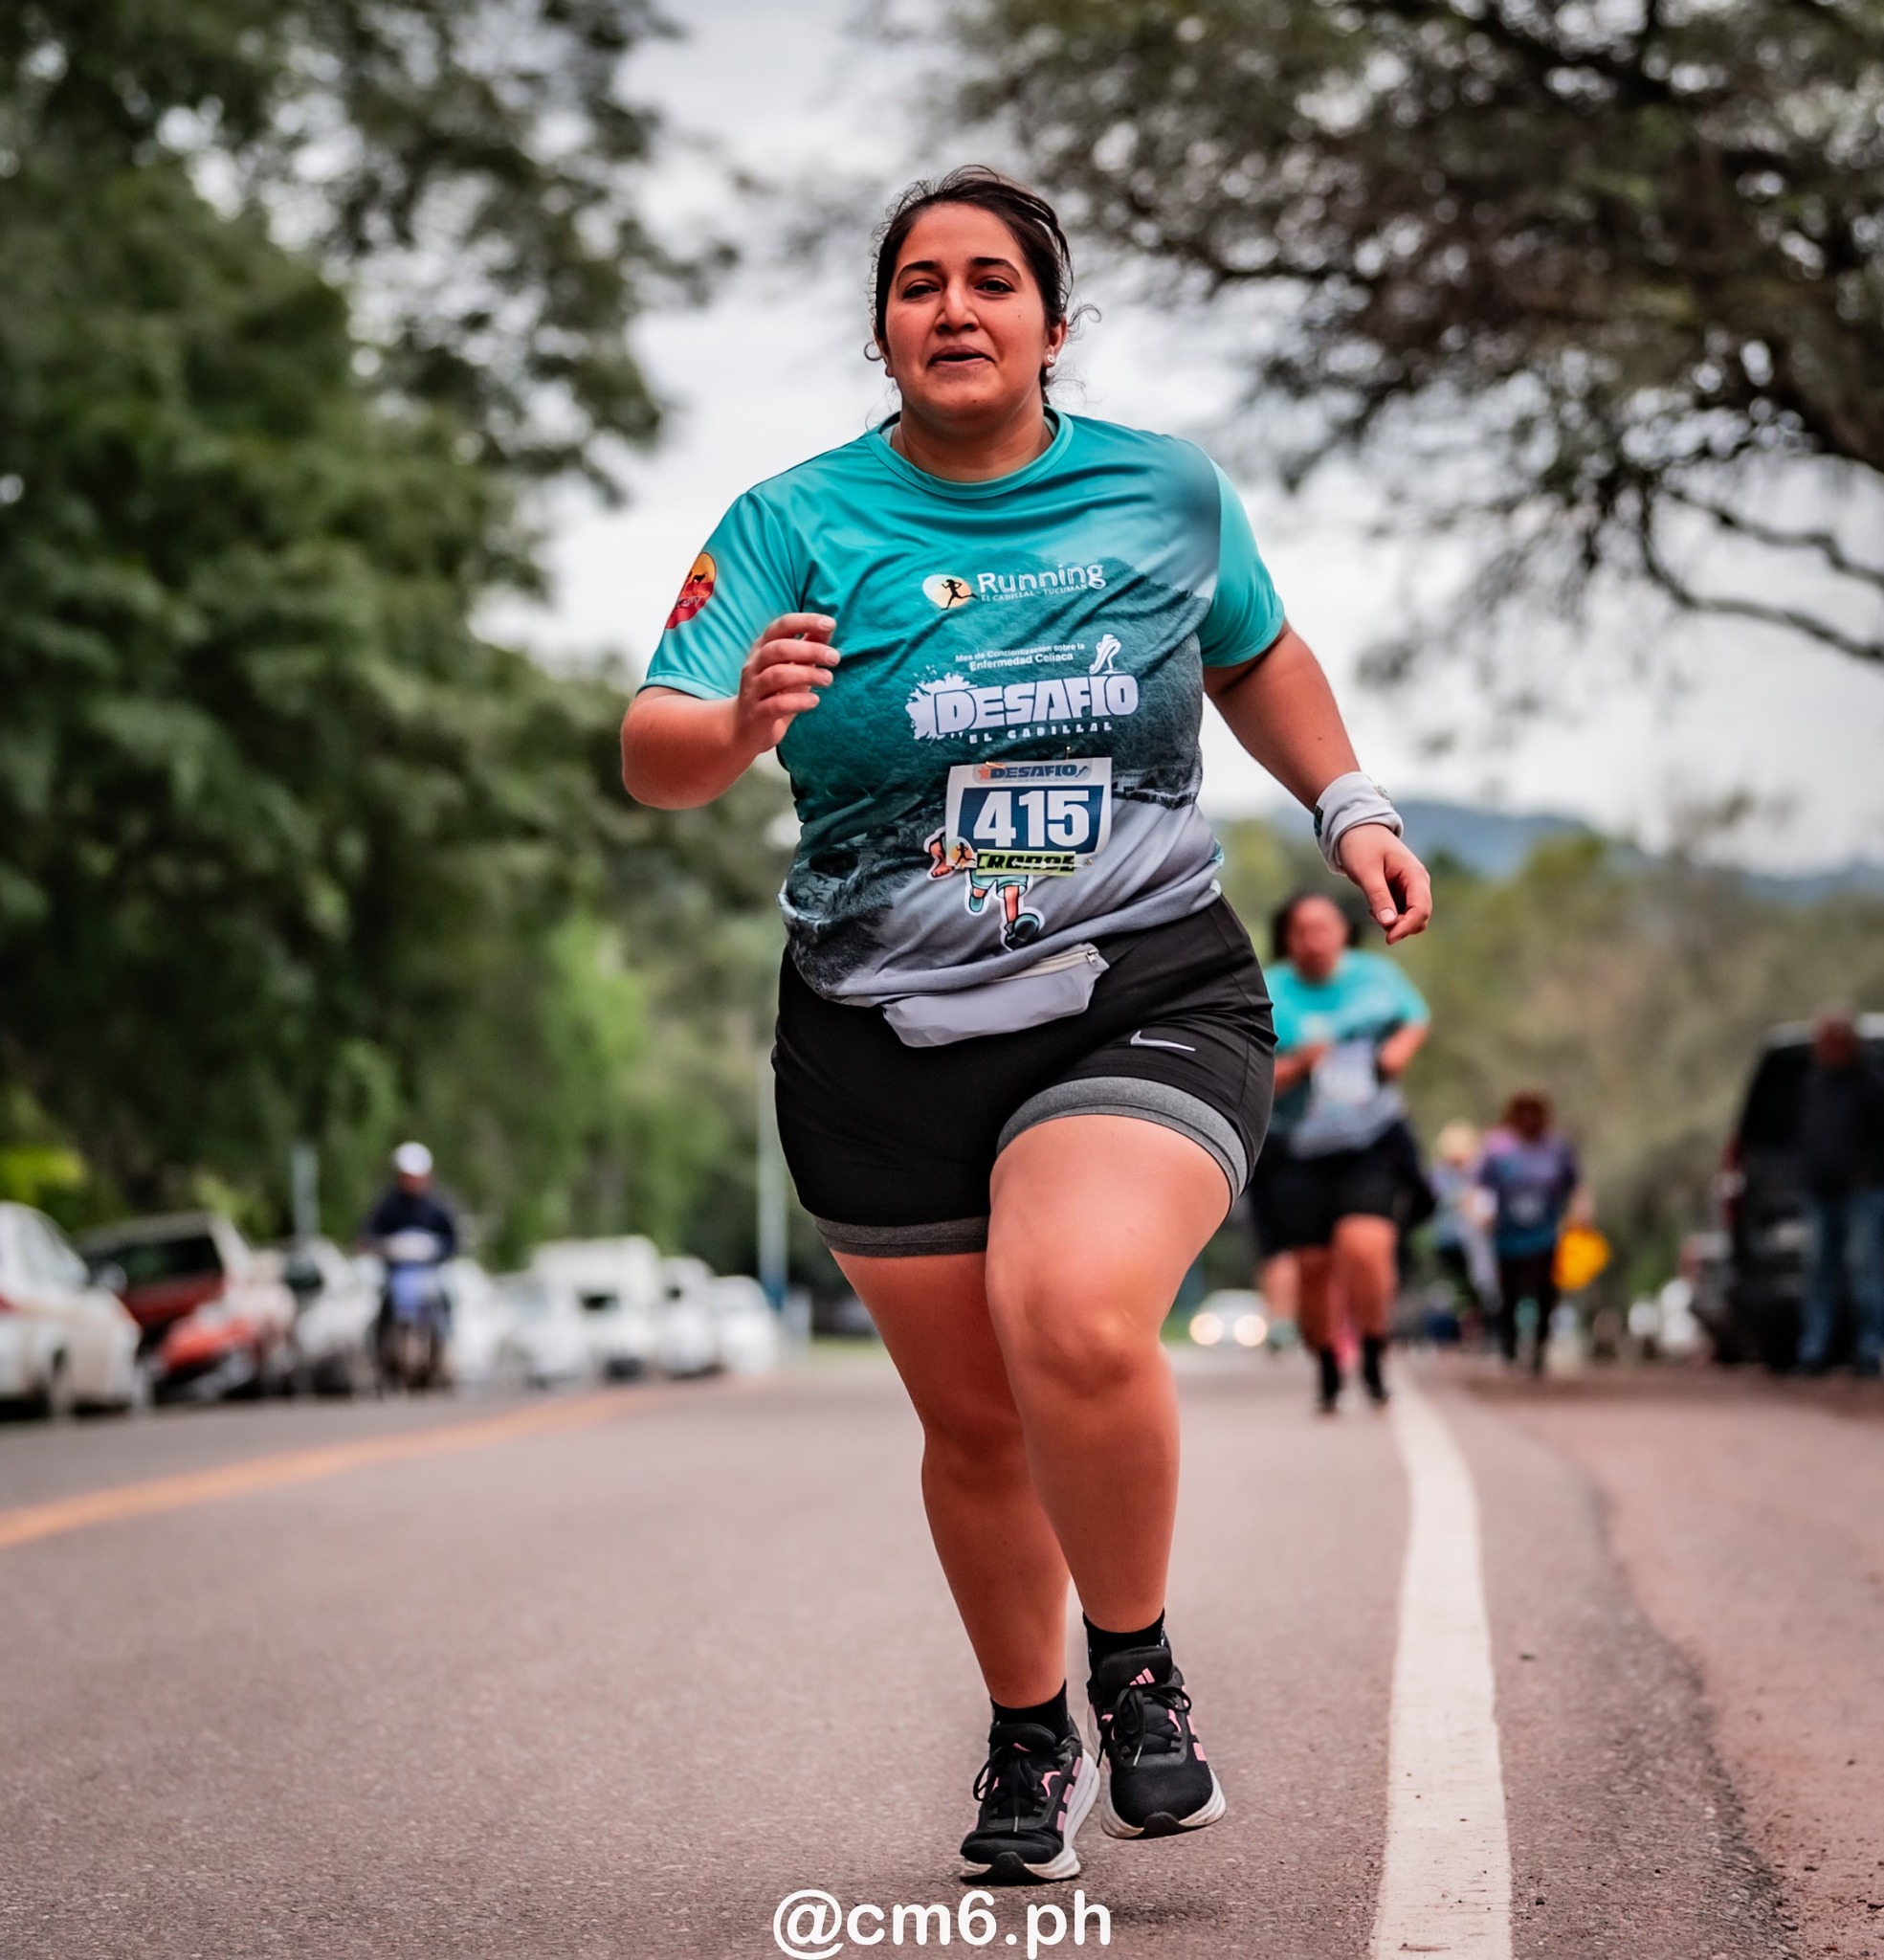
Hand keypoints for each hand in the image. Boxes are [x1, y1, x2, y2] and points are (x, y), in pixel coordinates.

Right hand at [734, 614, 840, 754]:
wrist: (745, 730)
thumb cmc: (774, 693)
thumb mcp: (791, 667)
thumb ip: (807, 648)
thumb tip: (827, 627)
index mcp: (762, 649)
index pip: (781, 626)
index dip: (805, 621)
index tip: (830, 624)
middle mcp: (754, 665)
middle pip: (780, 649)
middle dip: (811, 650)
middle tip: (835, 658)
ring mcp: (753, 690)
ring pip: (777, 675)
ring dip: (808, 674)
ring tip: (828, 679)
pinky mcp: (757, 713)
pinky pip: (777, 704)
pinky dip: (799, 701)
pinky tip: (814, 701)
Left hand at [1337, 824, 1432, 943]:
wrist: (1356, 829)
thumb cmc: (1361, 846)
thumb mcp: (1366, 872)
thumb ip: (1378, 896)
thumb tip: (1389, 924)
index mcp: (1414, 875)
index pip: (1421, 909)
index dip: (1407, 927)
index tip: (1388, 939)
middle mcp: (1418, 882)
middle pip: (1419, 917)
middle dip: (1399, 925)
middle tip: (1373, 915)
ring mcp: (1410, 888)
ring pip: (1410, 917)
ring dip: (1392, 922)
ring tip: (1371, 907)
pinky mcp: (1401, 892)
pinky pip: (1400, 913)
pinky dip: (1388, 916)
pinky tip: (1373, 906)